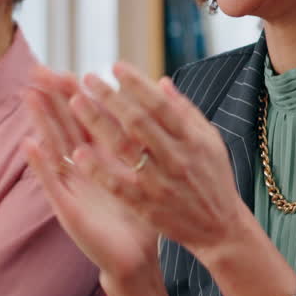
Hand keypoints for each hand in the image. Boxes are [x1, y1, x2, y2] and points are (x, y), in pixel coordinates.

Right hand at [24, 68, 159, 282]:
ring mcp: (72, 187)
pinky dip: (41, 164)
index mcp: (102, 158)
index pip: (86, 118)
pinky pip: (53, 183)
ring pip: (55, 147)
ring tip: (28, 95)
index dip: (76, 94)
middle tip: (37, 69)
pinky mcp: (67, 208)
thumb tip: (153, 116)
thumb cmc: (140, 216)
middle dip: (52, 98)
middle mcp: (83, 169)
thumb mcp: (143, 174)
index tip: (65, 67)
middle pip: (65, 125)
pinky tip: (29, 144)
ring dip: (41, 122)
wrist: (135, 259)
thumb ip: (143, 144)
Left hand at [40, 62, 249, 262]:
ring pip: (124, 148)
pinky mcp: (147, 207)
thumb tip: (161, 81)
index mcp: (193, 140)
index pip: (160, 104)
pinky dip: (97, 169)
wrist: (219, 228)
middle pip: (138, 122)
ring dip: (97, 123)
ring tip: (76, 103)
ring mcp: (160, 183)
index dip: (136, 83)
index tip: (115, 66)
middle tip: (87, 79)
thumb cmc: (214, 179)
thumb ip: (186, 111)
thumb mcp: (211, 141)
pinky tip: (78, 152)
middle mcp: (177, 159)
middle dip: (110, 97)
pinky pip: (117, 185)